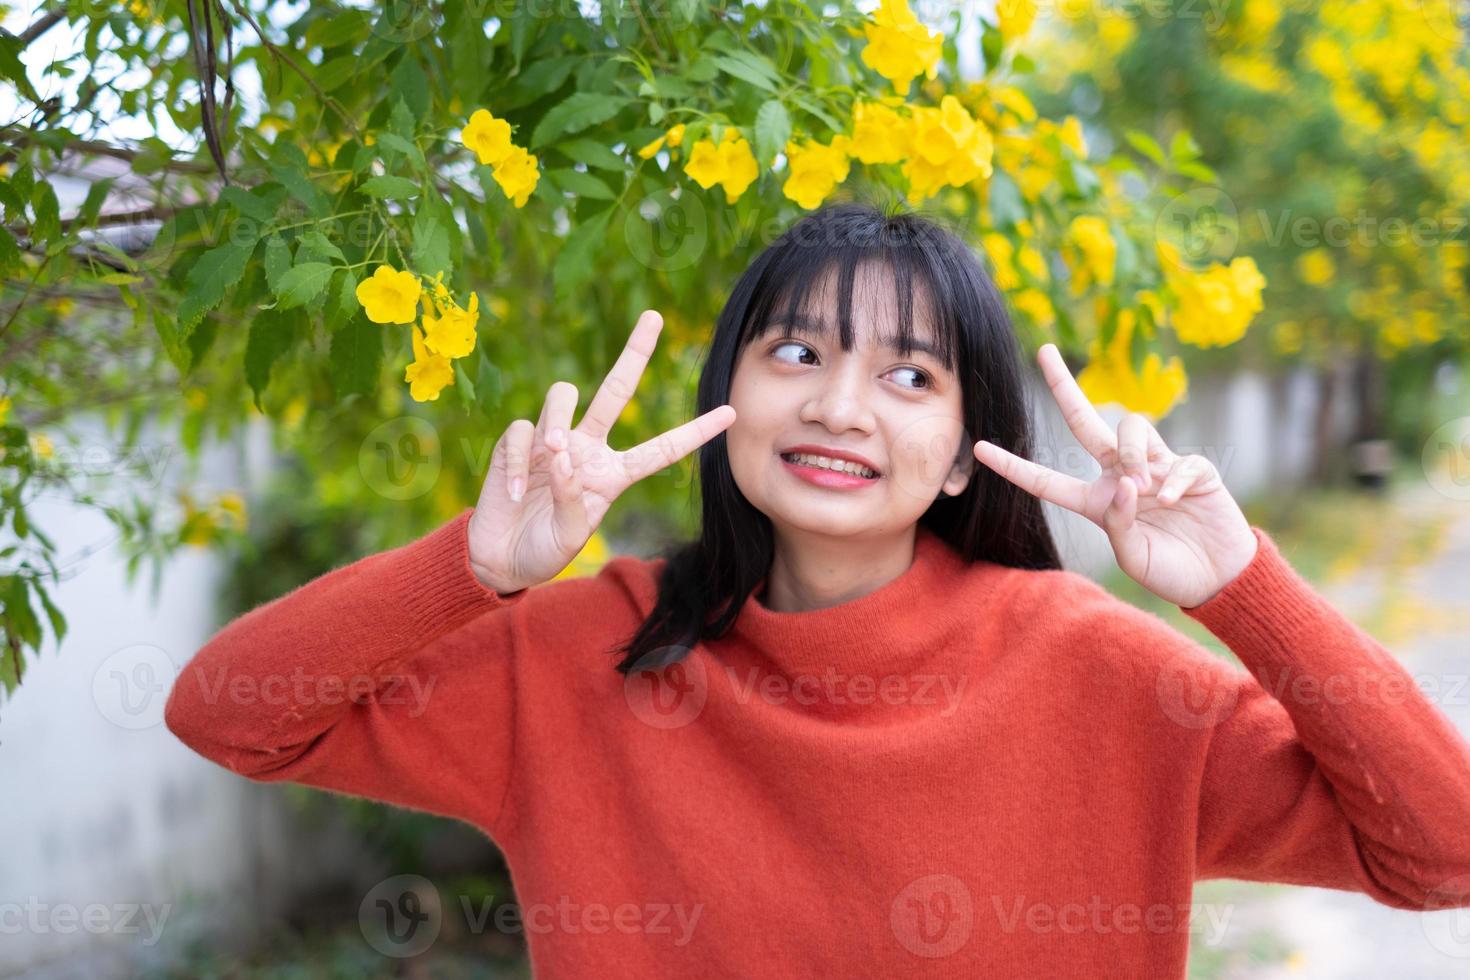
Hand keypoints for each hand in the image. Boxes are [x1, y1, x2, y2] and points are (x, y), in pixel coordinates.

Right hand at [467, 310, 735, 593]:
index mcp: (614, 474)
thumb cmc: (543, 550)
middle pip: (616, 389)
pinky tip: (514, 492)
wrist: (501, 559)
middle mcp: (587, 449)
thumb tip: (562, 454)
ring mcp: (551, 441)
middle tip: (654, 316)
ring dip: (559, 419)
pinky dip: (519, 461)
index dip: (695, 432)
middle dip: (635, 352)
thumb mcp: (569, 536)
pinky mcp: (516, 443)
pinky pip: (521, 431)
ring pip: (562, 395)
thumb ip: (571, 499)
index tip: (731, 412)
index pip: (661, 449)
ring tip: (555, 453)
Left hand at [971, 343, 1256, 607]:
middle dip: (1064, 386)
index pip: (1047, 480)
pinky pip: (1176, 459)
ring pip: (1131, 428)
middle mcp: (1122, 476)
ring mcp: (1157, 467)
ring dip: (1131, 451)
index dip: (1014, 466)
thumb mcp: (1135, 556)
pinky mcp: (1192, 468)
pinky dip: (1172, 479)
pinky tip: (1174, 503)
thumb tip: (1124, 481)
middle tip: (1042, 351)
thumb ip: (1119, 523)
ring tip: (1142, 484)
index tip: (979, 448)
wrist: (1220, 578)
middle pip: (1085, 422)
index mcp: (1097, 501)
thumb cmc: (1171, 572)